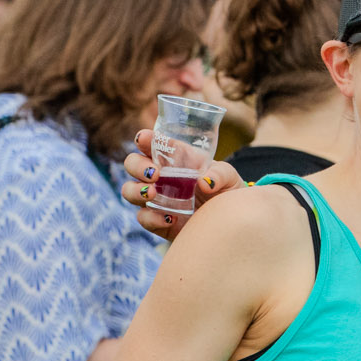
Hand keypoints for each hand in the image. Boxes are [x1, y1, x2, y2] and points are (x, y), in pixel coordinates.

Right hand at [122, 129, 245, 239]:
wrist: (231, 221)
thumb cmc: (226, 190)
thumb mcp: (229, 177)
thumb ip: (220, 174)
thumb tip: (204, 182)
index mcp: (174, 158)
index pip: (152, 144)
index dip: (144, 139)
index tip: (144, 139)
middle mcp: (159, 176)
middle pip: (133, 164)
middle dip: (137, 166)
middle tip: (155, 173)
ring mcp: (156, 198)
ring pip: (129, 190)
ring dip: (135, 190)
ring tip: (153, 194)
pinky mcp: (157, 221)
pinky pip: (143, 217)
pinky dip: (151, 218)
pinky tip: (169, 218)